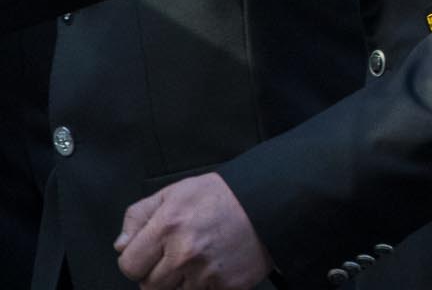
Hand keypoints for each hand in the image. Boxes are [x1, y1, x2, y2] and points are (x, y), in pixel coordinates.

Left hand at [115, 173, 272, 289]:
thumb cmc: (221, 196)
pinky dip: (206, 286)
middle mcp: (185, 253)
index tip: (151, 253)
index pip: (129, 266)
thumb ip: (139, 215)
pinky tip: (215, 265)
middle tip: (178, 254)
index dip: (138, 259)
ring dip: (182, 282)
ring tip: (198, 259)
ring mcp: (207, 273)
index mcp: (168, 226)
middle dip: (159, 273)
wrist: (269, 201)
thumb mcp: (175, 192)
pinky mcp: (227, 286)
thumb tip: (121, 245)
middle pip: (149, 286)